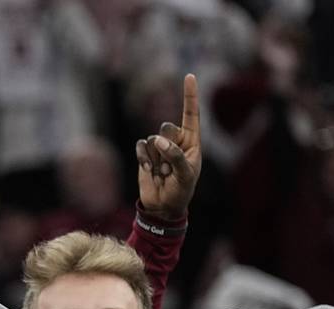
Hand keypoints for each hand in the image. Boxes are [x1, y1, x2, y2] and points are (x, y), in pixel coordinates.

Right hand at [136, 74, 201, 220]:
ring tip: (162, 172)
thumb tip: (158, 141)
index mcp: (192, 141)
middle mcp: (176, 140)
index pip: (191, 114)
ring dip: (156, 159)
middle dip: (166, 145)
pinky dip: (144, 159)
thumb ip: (175, 156)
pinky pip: (141, 147)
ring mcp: (159, 147)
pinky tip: (150, 170)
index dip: (190, 95)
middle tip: (168, 164)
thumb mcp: (185, 175)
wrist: (162, 207)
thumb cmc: (181, 190)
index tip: (189, 76)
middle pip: (167, 128)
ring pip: (152, 140)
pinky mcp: (145, 155)